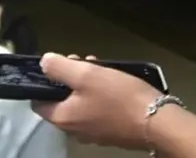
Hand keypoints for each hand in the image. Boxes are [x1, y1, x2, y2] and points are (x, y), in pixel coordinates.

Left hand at [30, 53, 162, 148]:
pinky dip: (99, 96)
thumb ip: (60, 68)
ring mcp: (94, 134)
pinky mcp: (111, 133)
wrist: (156, 122)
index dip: (44, 82)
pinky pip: (97, 111)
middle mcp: (74, 131)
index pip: (38, 103)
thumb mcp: (86, 74)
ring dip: (85, 85)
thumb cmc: (118, 97)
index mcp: (63, 119)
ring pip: (80, 104)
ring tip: (100, 67)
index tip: (58, 65)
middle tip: (83, 61)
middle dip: (69, 78)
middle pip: (61, 101)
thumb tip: (43, 63)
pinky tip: (113, 82)